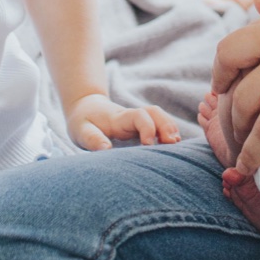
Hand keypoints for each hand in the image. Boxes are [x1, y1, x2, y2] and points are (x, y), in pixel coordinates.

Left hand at [66, 93, 183, 150]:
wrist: (85, 110)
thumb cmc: (84, 123)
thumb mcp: (81, 131)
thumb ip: (93, 139)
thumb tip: (106, 149)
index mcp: (118, 118)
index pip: (139, 116)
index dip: (147, 127)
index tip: (148, 144)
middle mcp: (132, 117)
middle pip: (155, 113)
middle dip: (166, 125)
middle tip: (172, 143)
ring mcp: (138, 120)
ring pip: (160, 117)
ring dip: (171, 129)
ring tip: (178, 146)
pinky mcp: (142, 127)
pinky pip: (160, 126)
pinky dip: (170, 133)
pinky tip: (174, 147)